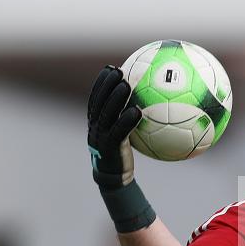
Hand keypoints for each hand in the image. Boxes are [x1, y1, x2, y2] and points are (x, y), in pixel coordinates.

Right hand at [87, 66, 140, 189]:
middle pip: (99, 101)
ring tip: (126, 84)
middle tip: (118, 71)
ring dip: (116, 98)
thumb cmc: (123, 155)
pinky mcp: (110, 148)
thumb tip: (149, 104)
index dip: (101, 82)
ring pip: (106, 114)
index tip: (110, 68)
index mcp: (96, 122)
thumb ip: (129, 120)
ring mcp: (100, 137)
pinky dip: (127, 120)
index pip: (96, 98)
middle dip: (106, 85)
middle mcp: (95, 127)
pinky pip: (119, 132)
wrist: (115, 178)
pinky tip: (138, 111)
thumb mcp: (124, 135)